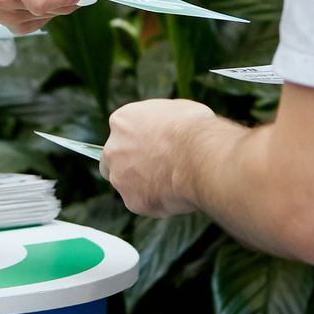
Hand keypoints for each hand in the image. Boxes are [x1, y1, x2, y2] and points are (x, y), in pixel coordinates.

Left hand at [104, 97, 222, 216]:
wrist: (200, 157)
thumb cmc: (193, 130)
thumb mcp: (176, 110)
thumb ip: (161, 122)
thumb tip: (169, 129)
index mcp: (122, 121)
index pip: (122, 132)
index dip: (139, 140)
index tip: (154, 146)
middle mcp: (113, 148)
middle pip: (114, 159)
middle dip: (130, 164)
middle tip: (157, 167)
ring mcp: (120, 176)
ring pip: (126, 184)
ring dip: (143, 184)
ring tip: (172, 181)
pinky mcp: (131, 201)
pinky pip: (142, 203)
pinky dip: (156, 201)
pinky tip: (175, 193)